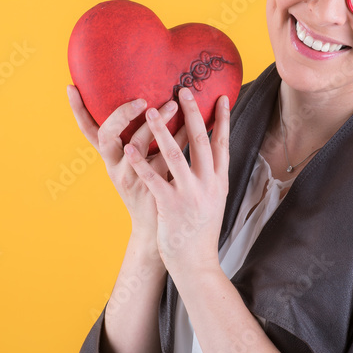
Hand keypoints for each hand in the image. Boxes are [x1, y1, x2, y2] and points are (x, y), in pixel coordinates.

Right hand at [67, 85, 188, 240]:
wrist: (157, 228)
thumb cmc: (150, 188)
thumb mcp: (137, 164)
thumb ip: (142, 138)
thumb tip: (155, 101)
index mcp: (109, 158)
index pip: (87, 131)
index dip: (78, 110)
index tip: (71, 87)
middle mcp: (115, 166)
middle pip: (106, 136)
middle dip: (121, 114)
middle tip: (141, 100)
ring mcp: (131, 177)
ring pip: (136, 144)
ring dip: (155, 122)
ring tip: (173, 105)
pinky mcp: (150, 186)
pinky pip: (164, 157)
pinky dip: (178, 139)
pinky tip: (190, 127)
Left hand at [123, 87, 229, 276]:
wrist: (196, 262)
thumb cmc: (201, 229)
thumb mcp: (214, 199)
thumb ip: (211, 175)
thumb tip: (209, 150)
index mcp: (219, 181)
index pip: (223, 144)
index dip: (223, 120)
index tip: (221, 98)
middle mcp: (208, 184)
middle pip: (201, 142)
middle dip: (193, 114)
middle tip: (184, 90)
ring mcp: (189, 195)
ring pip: (175, 155)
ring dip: (162, 130)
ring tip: (150, 109)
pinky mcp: (170, 206)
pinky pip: (153, 179)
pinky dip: (141, 162)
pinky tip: (129, 147)